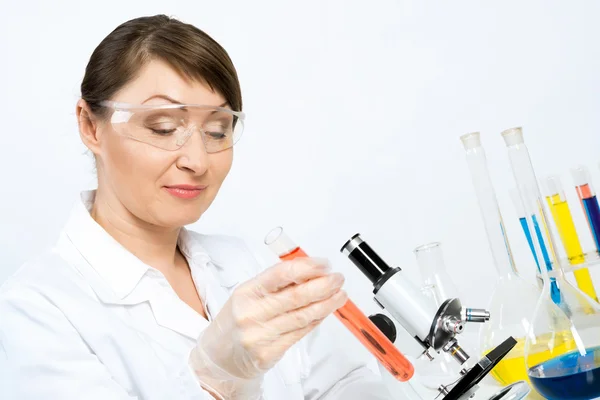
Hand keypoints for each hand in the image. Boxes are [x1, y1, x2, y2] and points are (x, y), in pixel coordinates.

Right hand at [189, 257, 346, 398]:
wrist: (219, 356)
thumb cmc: (238, 319)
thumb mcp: (249, 294)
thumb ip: (277, 283)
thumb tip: (311, 271)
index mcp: (247, 292)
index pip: (280, 274)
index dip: (307, 268)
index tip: (324, 264)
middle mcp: (252, 313)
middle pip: (296, 296)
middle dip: (323, 285)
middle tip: (338, 278)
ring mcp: (260, 335)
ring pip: (302, 316)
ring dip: (326, 304)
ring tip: (340, 294)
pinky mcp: (269, 353)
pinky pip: (300, 333)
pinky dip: (316, 320)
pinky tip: (325, 312)